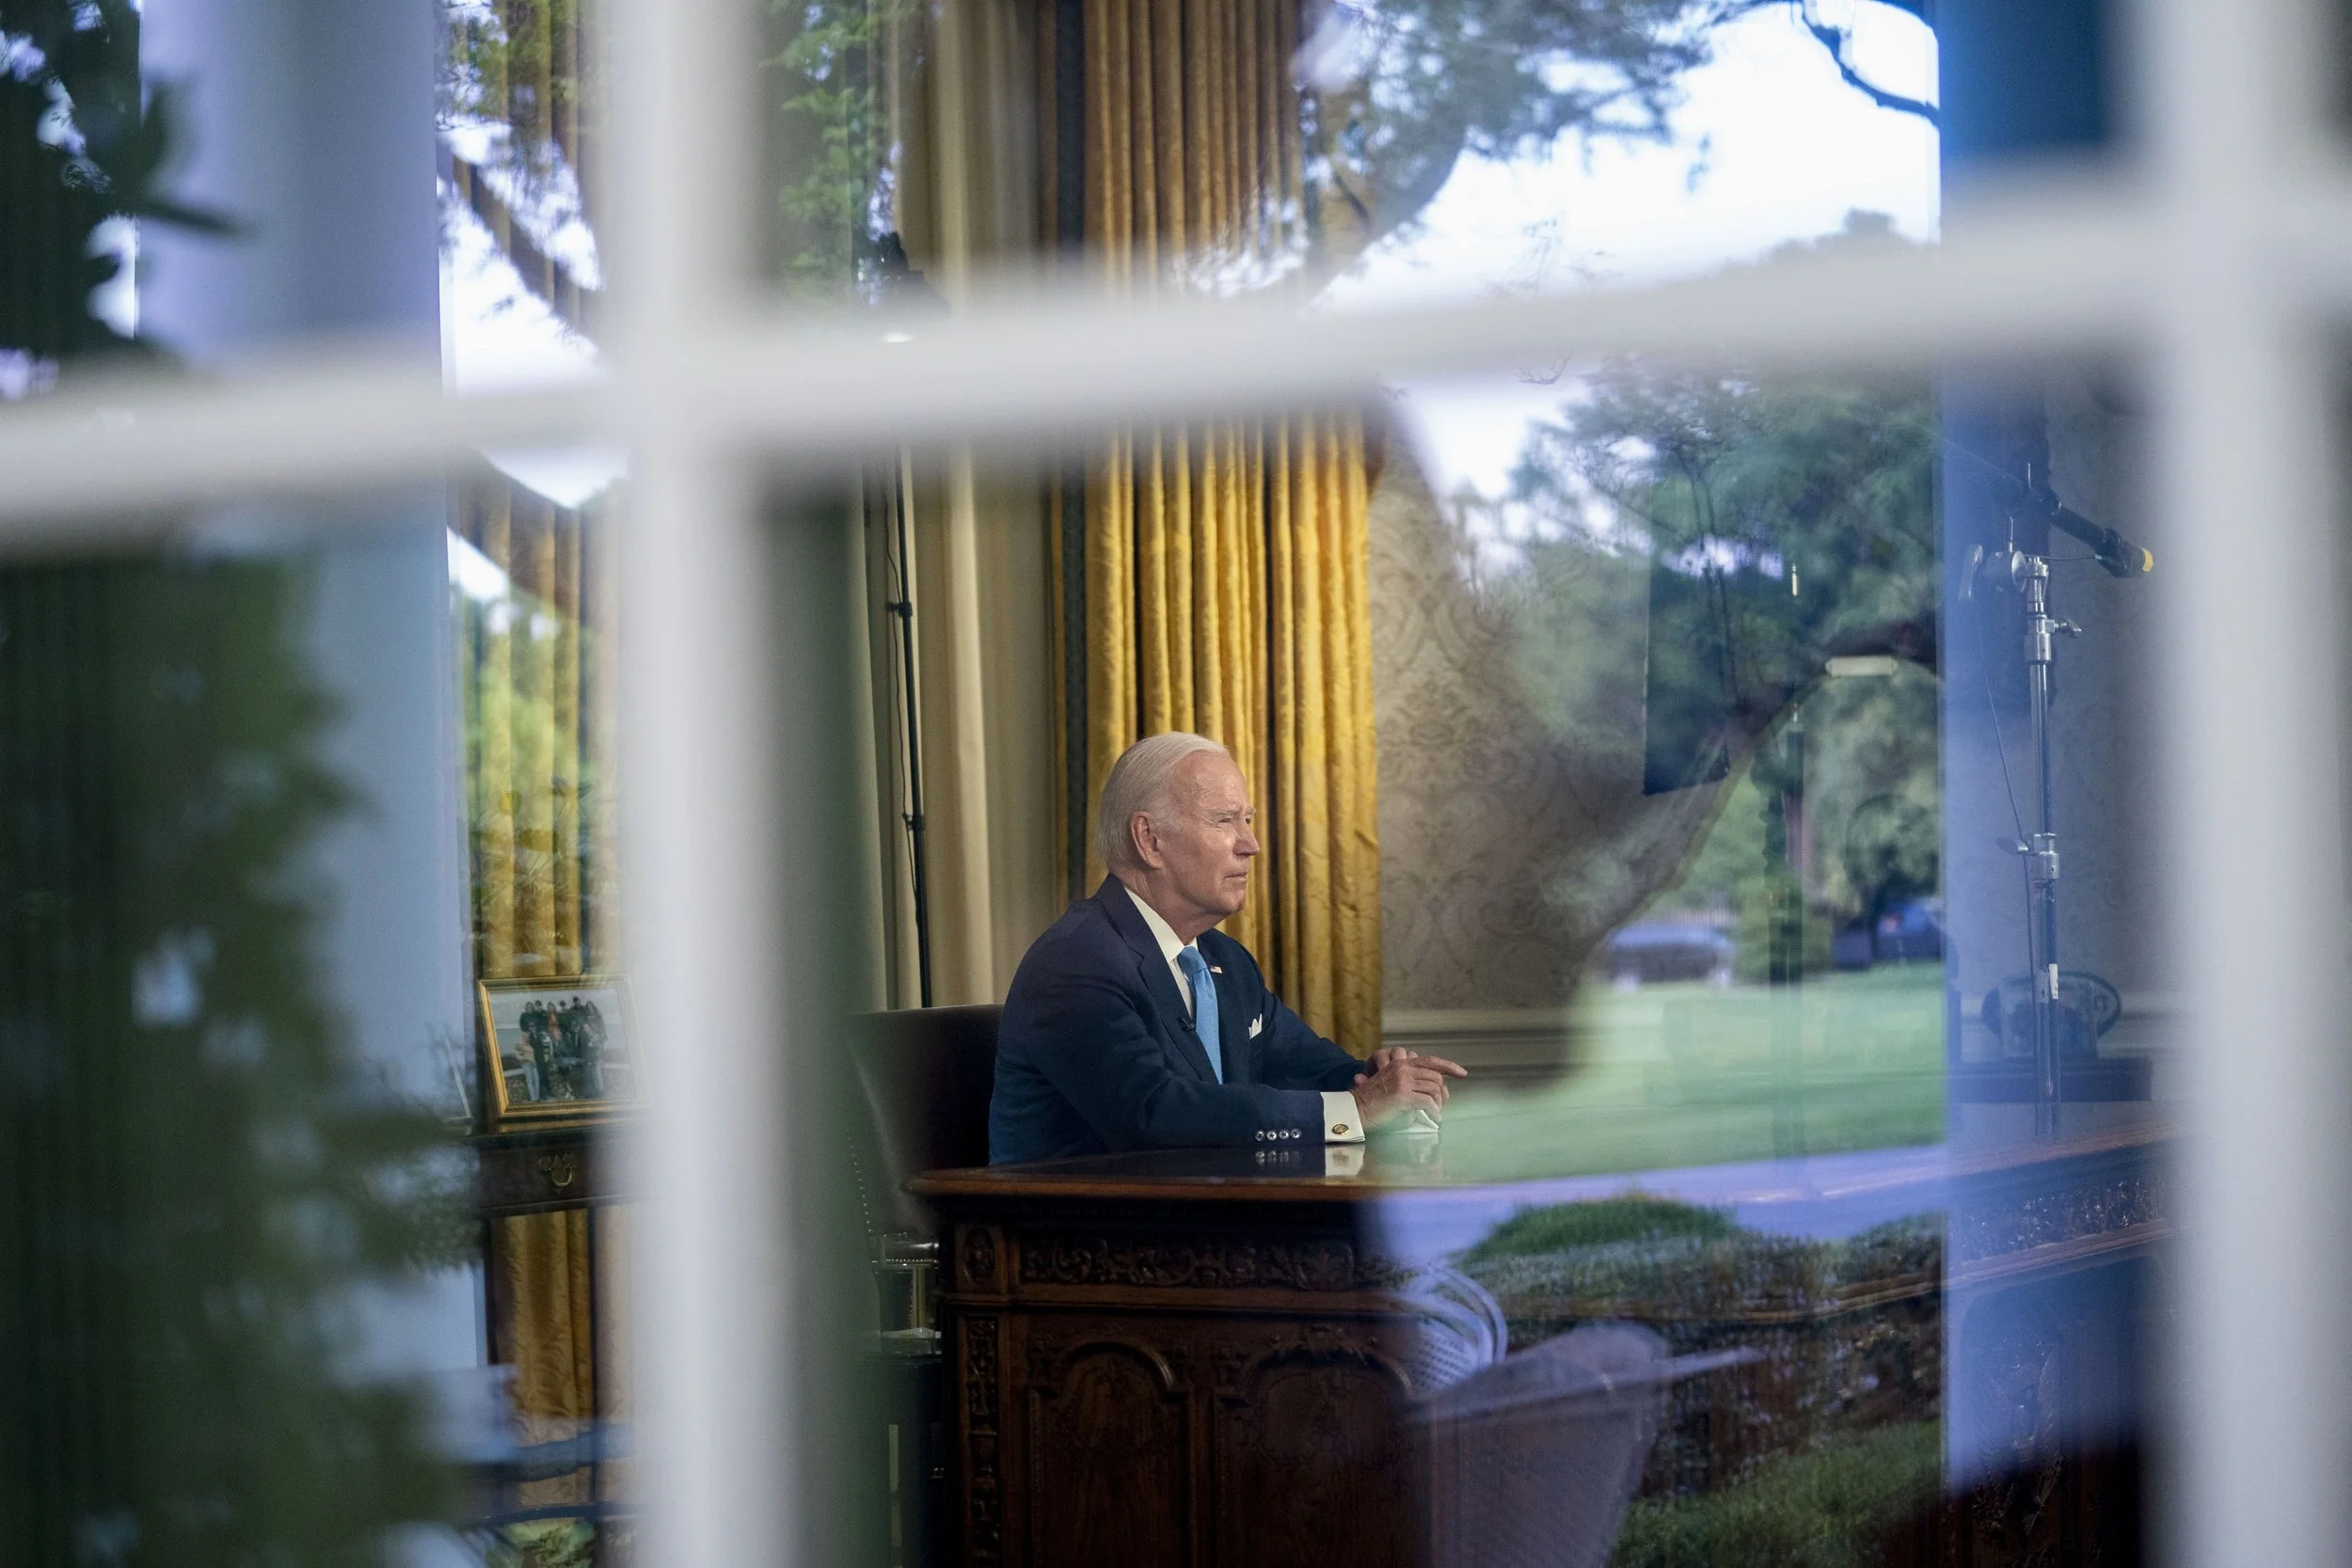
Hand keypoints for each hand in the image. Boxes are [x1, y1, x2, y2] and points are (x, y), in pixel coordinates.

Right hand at [1349, 1049, 1467, 1128]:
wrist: (1354, 1109)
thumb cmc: (1373, 1102)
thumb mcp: (1393, 1085)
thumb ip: (1412, 1083)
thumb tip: (1436, 1092)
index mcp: (1400, 1063)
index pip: (1431, 1060)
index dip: (1449, 1066)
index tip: (1462, 1073)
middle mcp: (1402, 1068)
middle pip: (1436, 1077)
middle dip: (1443, 1093)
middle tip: (1441, 1106)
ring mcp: (1402, 1080)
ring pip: (1434, 1090)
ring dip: (1438, 1104)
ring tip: (1435, 1114)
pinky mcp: (1402, 1095)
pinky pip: (1427, 1103)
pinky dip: (1434, 1112)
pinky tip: (1433, 1118)